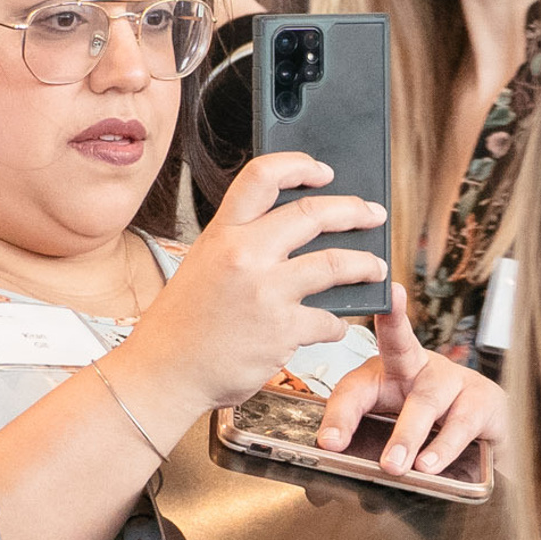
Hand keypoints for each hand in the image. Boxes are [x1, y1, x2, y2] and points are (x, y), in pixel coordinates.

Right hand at [110, 152, 390, 437]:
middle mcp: (244, 255)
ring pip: (335, 263)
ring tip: (376, 268)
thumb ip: (242, 244)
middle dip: (354, 211)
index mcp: (222, 234)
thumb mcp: (203, 266)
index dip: (300, 165)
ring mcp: (265, 292)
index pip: (262, 176)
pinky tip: (334, 326)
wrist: (164, 374)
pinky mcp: (282, 330)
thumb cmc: (183, 325)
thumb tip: (295, 233)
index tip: (325, 171)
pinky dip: (338, 324)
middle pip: (313, 214)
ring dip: (365, 265)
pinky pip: (329, 319)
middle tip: (373, 214)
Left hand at [314, 286, 506, 476]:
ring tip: (394, 465)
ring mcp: (453, 380)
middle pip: (399, 347)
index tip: (328, 443)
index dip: (339, 414)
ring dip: (407, 435)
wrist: (486, 434)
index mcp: (388, 374)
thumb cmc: (434, 429)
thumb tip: (346, 472)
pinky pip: (461, 422)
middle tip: (378, 348)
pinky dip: (443, 447)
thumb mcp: (397, 434)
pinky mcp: (482, 399)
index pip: (355, 386)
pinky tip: (430, 464)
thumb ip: (372, 448)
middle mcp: (419, 367)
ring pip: (425, 400)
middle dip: (390, 328)